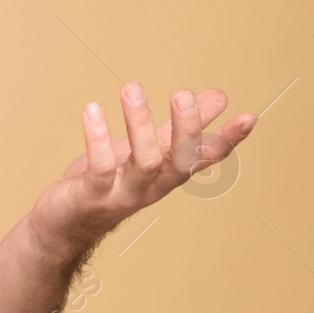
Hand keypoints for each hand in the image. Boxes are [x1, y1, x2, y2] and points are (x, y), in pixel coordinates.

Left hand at [29, 82, 257, 261]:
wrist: (63, 224)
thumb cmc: (108, 182)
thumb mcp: (147, 150)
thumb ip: (179, 127)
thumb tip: (219, 97)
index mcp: (167, 174)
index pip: (204, 157)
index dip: (228, 140)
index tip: (249, 117)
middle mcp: (152, 187)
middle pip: (180, 161)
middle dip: (186, 128)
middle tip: (184, 93)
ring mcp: (124, 193)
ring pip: (143, 162)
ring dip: (139, 124)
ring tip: (131, 89)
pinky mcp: (93, 195)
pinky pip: (100, 167)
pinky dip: (97, 138)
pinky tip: (92, 110)